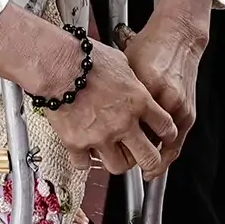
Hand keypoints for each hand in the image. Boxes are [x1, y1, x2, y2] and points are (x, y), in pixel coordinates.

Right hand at [46, 37, 175, 179]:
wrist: (57, 63)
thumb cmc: (85, 57)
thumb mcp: (121, 62)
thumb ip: (131, 81)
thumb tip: (133, 85)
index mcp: (138, 101)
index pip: (166, 127)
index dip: (167, 135)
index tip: (163, 137)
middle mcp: (123, 122)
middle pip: (149, 157)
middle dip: (150, 160)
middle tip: (145, 157)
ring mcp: (100, 136)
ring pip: (118, 166)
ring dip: (117, 160)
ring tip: (113, 152)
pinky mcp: (77, 143)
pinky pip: (84, 163)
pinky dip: (84, 159)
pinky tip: (84, 150)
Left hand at [119, 0, 210, 168]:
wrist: (177, 35)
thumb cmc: (150, 47)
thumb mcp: (123, 68)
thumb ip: (115, 94)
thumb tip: (97, 113)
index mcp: (142, 86)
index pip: (125, 125)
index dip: (112, 141)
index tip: (104, 149)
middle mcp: (162, 98)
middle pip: (143, 139)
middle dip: (131, 156)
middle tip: (120, 162)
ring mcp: (177, 106)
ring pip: (162, 145)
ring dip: (151, 158)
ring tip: (140, 166)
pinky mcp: (188, 110)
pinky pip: (177, 140)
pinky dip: (167, 152)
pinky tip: (158, 157)